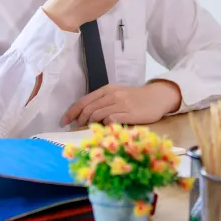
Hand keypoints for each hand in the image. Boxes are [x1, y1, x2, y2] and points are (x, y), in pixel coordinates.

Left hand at [60, 81, 181, 126]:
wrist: (157, 97)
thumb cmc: (135, 98)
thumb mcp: (117, 95)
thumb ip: (103, 103)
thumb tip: (84, 116)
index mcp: (107, 90)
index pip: (84, 101)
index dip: (71, 112)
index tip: (63, 122)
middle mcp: (112, 95)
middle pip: (88, 109)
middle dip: (78, 120)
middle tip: (75, 129)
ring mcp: (121, 104)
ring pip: (97, 115)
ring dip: (89, 125)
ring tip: (88, 131)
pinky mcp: (129, 113)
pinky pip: (111, 120)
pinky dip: (104, 126)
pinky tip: (104, 129)